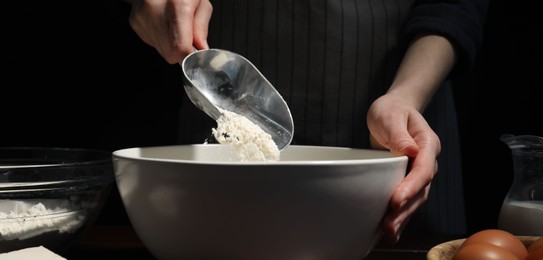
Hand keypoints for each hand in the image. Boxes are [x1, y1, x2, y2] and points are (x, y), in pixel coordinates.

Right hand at [126, 0, 212, 63]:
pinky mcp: (135, 21)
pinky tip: (164, 22)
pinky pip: (152, 42)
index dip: (190, 57)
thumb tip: (200, 48)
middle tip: (187, 36)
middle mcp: (155, 10)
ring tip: (173, 24)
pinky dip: (161, 38)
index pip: (180, 48)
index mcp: (177, 5)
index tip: (196, 57)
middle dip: (182, 51)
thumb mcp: (201, 1)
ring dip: (171, 44)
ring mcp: (142, 16)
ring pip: (161, 51)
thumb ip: (201, 26)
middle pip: (170, 53)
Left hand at [367, 92, 440, 242]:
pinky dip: (399, 214)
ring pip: (415, 199)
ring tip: (388, 232)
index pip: (423, 169)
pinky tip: (390, 229)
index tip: (396, 200)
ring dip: (403, 217)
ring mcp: (419, 172)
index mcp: (427, 144)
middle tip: (389, 225)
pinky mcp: (407, 179)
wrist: (394, 111)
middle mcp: (427, 161)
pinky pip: (407, 199)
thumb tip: (410, 151)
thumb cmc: (392, 110)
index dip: (411, 187)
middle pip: (421, 190)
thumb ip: (399, 134)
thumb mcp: (390, 116)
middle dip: (406, 210)